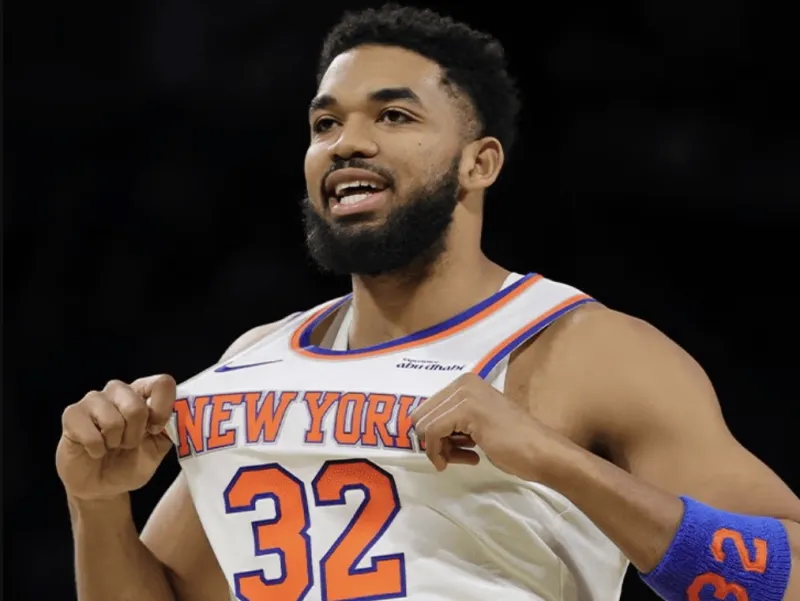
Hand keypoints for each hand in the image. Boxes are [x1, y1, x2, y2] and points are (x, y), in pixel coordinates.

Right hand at [56, 374, 176, 499]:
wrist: (101, 486)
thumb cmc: (130, 463)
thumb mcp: (158, 448)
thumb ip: (171, 428)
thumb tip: (181, 413)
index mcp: (143, 393)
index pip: (162, 383)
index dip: (163, 409)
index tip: (155, 429)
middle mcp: (119, 391)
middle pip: (136, 406)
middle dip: (135, 435)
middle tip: (128, 444)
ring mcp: (94, 400)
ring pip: (114, 421)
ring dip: (115, 443)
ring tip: (111, 446)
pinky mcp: (72, 414)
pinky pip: (91, 434)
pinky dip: (96, 449)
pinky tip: (94, 450)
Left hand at [411, 373, 544, 478]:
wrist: (541, 452)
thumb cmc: (514, 443)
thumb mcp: (475, 424)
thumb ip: (452, 421)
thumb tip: (422, 431)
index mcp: (465, 383)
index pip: (427, 409)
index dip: (432, 435)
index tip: (452, 449)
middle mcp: (462, 383)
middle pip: (421, 417)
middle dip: (434, 441)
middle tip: (457, 455)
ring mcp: (464, 394)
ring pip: (424, 426)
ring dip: (440, 449)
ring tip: (465, 457)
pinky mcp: (465, 410)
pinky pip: (432, 433)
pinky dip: (441, 453)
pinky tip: (471, 459)